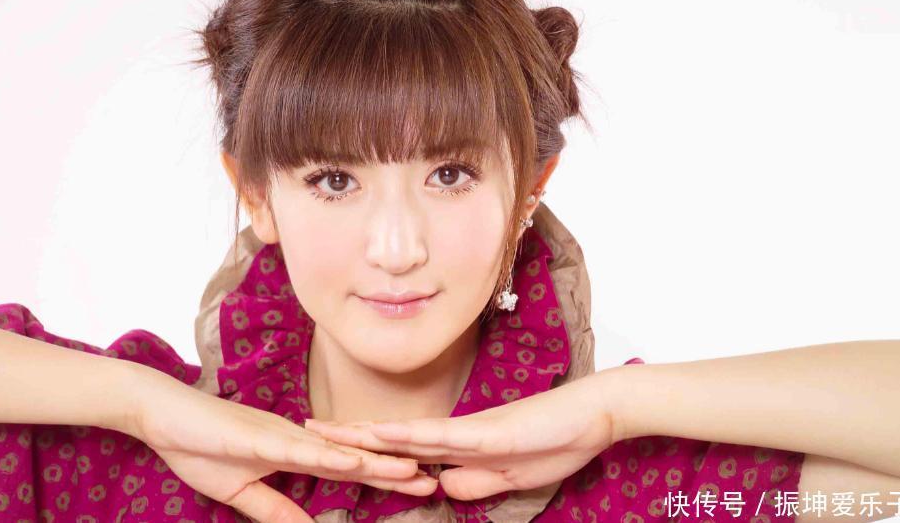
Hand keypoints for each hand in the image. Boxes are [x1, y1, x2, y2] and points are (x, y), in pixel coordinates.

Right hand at [125, 366, 437, 522]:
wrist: (163, 415)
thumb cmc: (200, 448)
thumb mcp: (242, 492)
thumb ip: (275, 509)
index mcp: (295, 453)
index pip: (348, 469)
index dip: (382, 477)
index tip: (417, 483)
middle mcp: (297, 440)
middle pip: (355, 458)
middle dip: (394, 469)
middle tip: (434, 478)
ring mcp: (281, 436)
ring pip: (338, 452)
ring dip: (375, 462)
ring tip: (411, 470)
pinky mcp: (261, 438)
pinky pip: (299, 449)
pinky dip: (327, 457)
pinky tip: (351, 463)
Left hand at [304, 371, 616, 500]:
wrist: (592, 414)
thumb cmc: (555, 441)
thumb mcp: (510, 476)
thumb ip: (477, 481)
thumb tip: (441, 486)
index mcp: (461, 446)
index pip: (404, 450)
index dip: (368, 447)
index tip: (334, 446)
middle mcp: (456, 433)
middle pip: (393, 436)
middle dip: (349, 435)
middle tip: (306, 430)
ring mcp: (469, 430)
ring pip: (405, 433)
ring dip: (364, 433)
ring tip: (324, 431)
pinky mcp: (486, 431)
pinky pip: (438, 436)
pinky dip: (407, 437)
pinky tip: (380, 435)